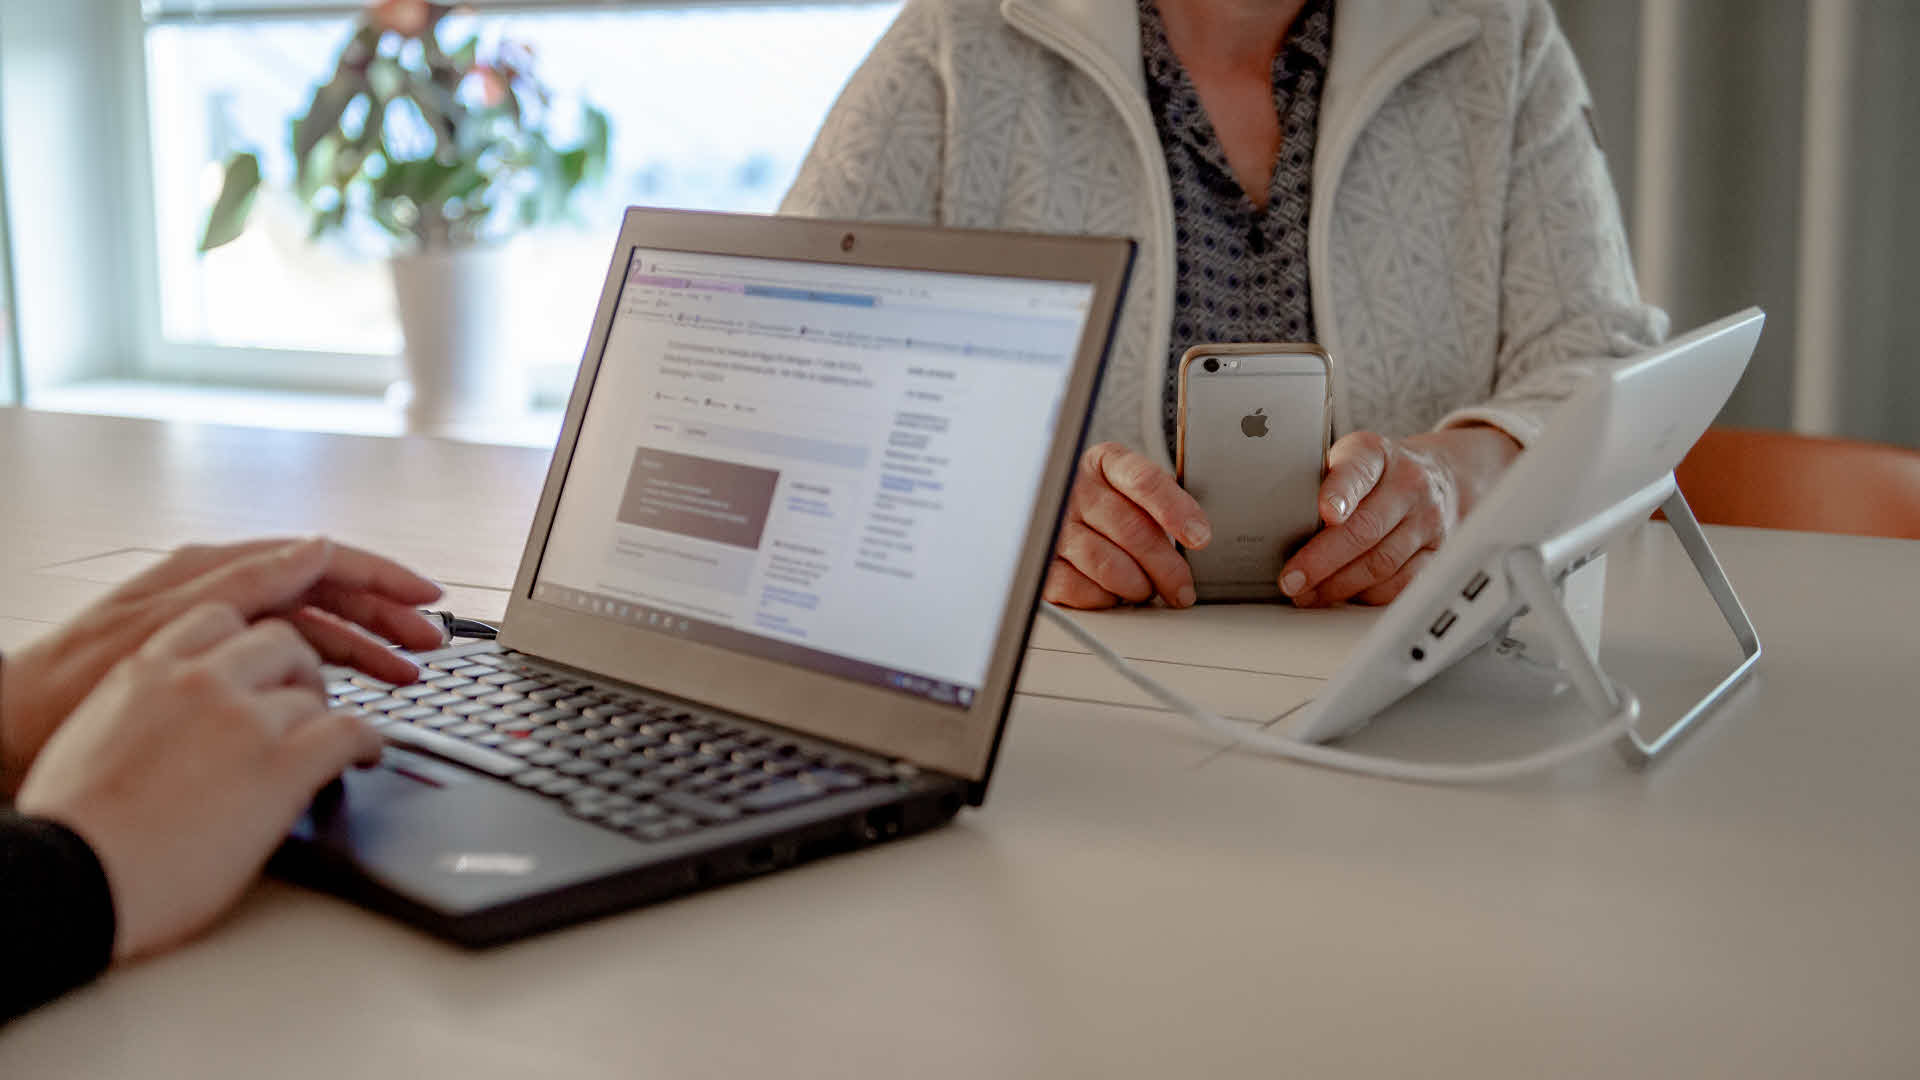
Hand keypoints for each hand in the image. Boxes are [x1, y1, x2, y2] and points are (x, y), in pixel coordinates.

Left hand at [0, 537, 439, 795]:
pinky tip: (345, 692)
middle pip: (325, 595)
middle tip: (429, 648)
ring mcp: (215, 629)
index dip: (383, 579)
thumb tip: (316, 548)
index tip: (428, 600)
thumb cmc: (68, 684)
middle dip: (384, 618)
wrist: (7, 732)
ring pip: (309, 628)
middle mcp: (221, 594)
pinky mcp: (208, 665)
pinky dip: (322, 670)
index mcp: (216, 573)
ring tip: (403, 677)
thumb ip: (247, 582)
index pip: (322, 561)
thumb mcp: (168, 624)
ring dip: (361, 649)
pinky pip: (282, 656)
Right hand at [15, 603, 382, 959]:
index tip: (262, 662)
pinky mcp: (282, 765)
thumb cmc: (73, 828)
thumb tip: (173, 725)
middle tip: (302, 703)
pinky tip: (366, 756)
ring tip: (328, 740)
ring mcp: (245, 719)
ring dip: (325, 715)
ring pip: (315, 692)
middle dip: (298, 670)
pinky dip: (367, 742)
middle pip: (282, 643)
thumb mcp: (95, 736)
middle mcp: (200, 681)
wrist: (71, 876)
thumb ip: (144, 709)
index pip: (220, 619)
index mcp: (147, 670)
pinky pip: (349, 732)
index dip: (251, 641)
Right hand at [1044, 442, 1211, 609]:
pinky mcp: (1042, 561)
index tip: (1200, 537)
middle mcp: (1076, 489)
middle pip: (1131, 529)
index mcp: (1105, 463)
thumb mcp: (1135, 490)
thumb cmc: (1110, 504)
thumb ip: (1162, 505)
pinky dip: (1104, 597)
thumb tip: (1197, 538)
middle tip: (1181, 588)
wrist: (1059, 510)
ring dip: (1136, 585)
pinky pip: (1077, 587)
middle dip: (1166, 567)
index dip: (1175, 511)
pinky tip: (1113, 594)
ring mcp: (1055, 525)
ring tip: (1146, 590)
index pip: (1144, 481)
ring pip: (1105, 563)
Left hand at [1279, 427, 1520, 606]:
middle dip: (1322, 560)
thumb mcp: (1346, 461)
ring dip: (1338, 585)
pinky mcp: (1437, 552)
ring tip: (1306, 594)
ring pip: (1381, 562)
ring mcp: (1427, 520)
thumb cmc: (1374, 474)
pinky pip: (1400, 583)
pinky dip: (1366, 595)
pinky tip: (1341, 596)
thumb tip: (1272, 521)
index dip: (1340, 492)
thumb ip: (1316, 483)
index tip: (1325, 512)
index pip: (1357, 470)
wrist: (1438, 476)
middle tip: (1291, 580)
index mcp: (1376, 454)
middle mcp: (1408, 484)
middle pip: (1365, 528)